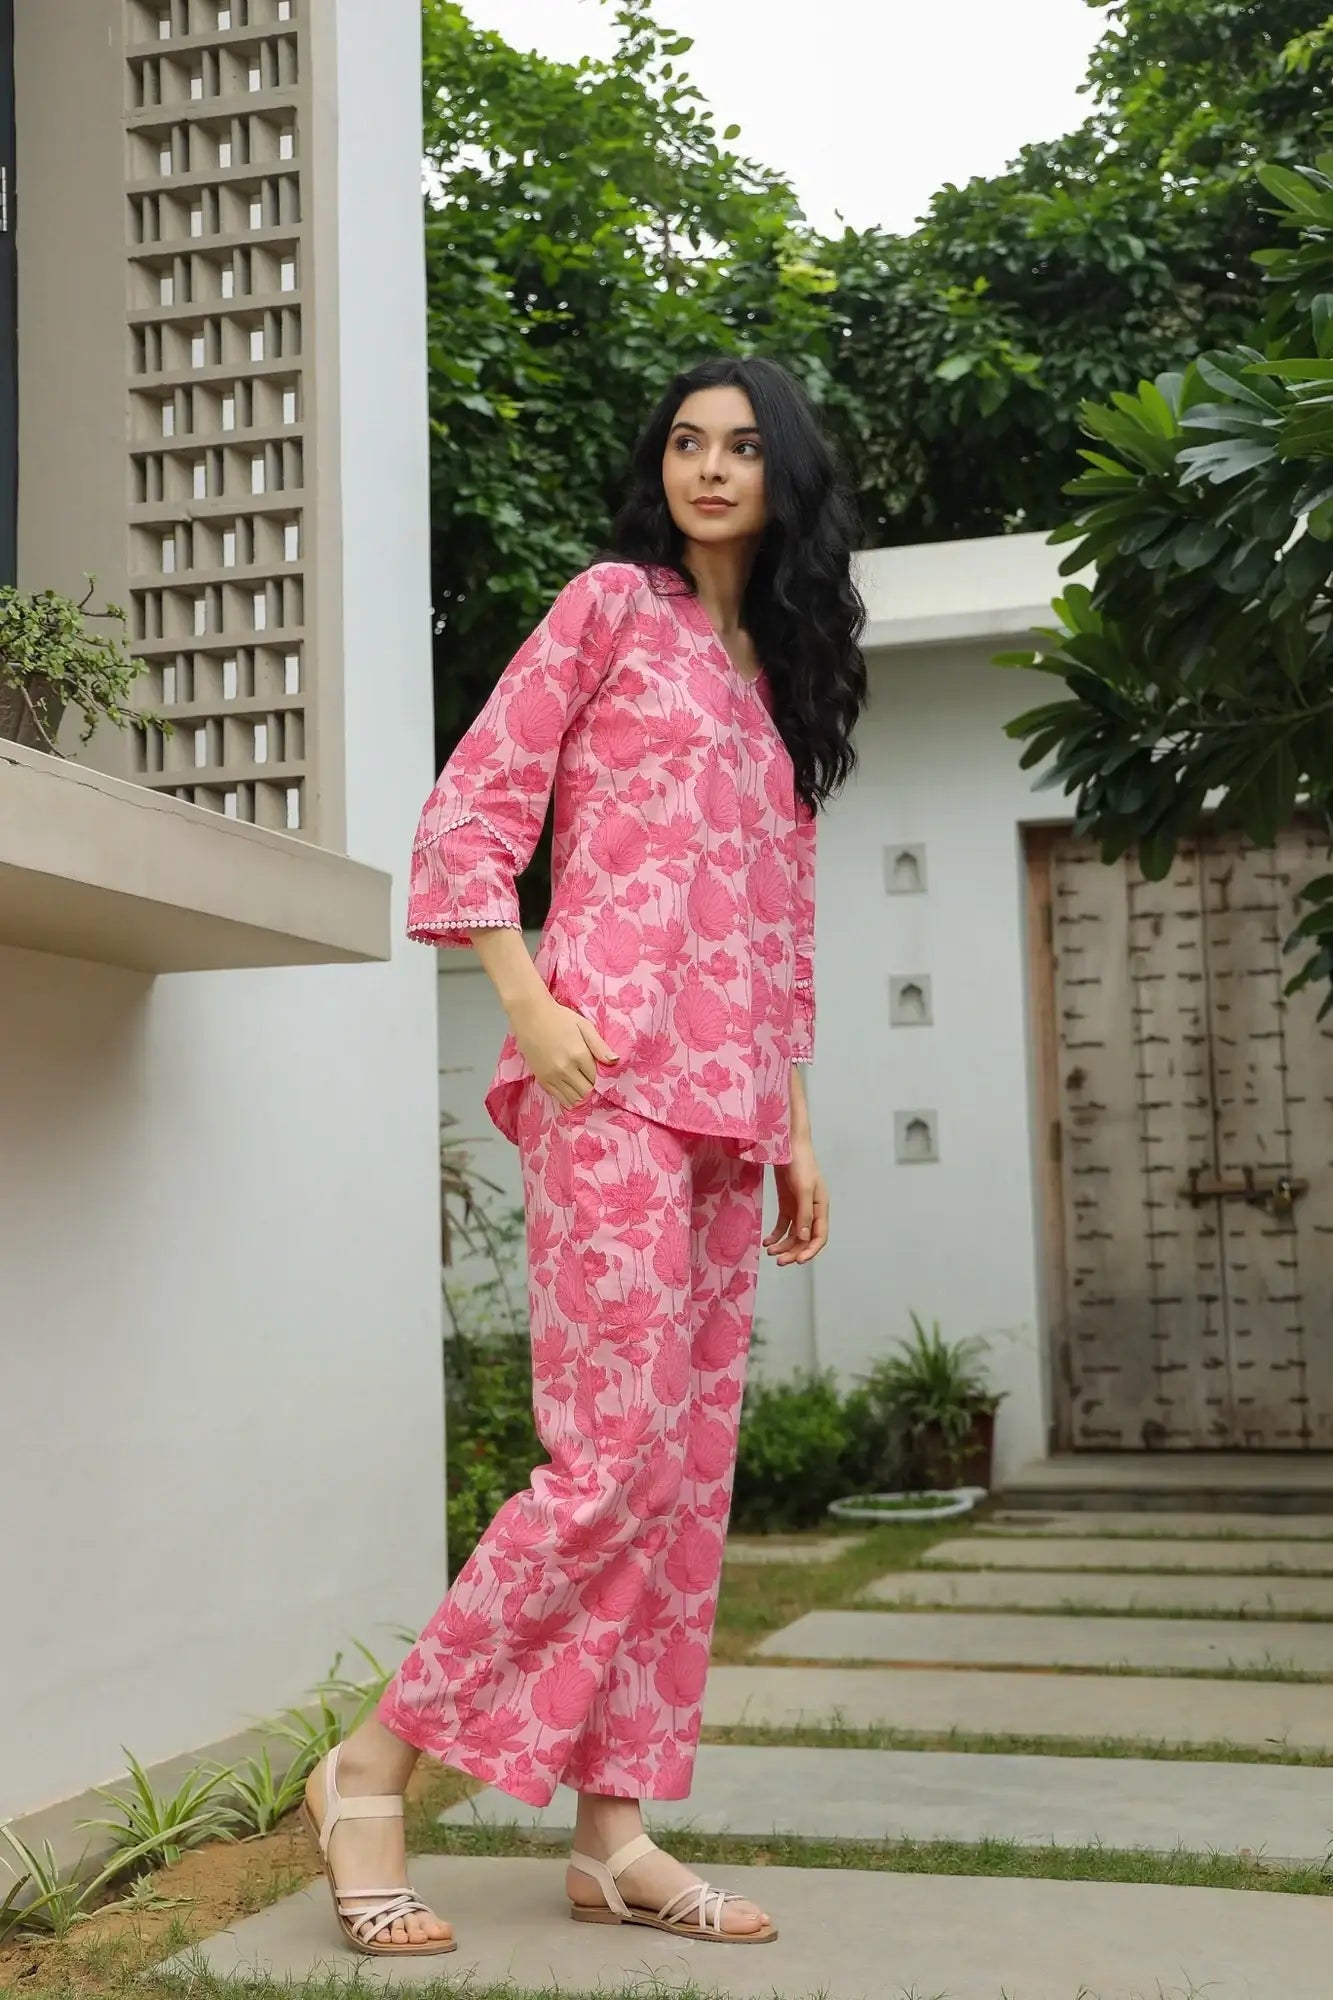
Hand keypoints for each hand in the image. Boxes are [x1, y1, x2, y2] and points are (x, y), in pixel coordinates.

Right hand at [509, 990, 618, 1108]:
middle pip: (586, 1093)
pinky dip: (569, 1099)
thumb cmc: (560, 1018)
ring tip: (586, 1089)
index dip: (603, 1082)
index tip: (605, 1079)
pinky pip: (559, 1099)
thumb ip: (599, 1045)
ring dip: (582, 1097)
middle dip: (594, 1091)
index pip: (597, 1080)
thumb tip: (615, 1061)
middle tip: (597, 1085)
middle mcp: (565, 1069)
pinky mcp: (542, 1080)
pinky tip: (574, 1092)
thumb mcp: (584, 1026)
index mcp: (578, 1055)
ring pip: (574, 1100)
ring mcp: (551, 1076)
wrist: (530, 1015)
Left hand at [765, 1143, 827, 1264]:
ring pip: (793, 1235)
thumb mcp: (803, 1189)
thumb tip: (803, 1238)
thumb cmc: (800, 1163)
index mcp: (821, 1208)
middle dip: (793, 1251)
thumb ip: (804, 1214)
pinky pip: (783, 1225)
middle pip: (805, 1239)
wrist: (787, 1145)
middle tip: (779, 1261)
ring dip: (783, 1245)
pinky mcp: (787, 1204)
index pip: (819, 1236)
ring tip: (769, 1251)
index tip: (797, 1261)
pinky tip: (767, 1241)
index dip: (810, 1251)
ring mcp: (799, 1208)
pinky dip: (776, 1235)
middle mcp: (812, 1211)